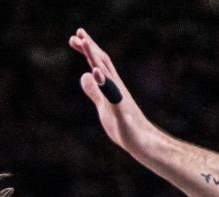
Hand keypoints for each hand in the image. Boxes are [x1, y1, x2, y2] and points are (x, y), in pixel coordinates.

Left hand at [69, 28, 157, 153]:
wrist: (142, 142)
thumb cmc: (124, 125)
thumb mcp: (103, 106)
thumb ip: (94, 91)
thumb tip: (84, 75)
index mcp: (111, 87)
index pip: (97, 64)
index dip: (87, 50)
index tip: (75, 37)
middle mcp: (116, 88)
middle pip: (102, 63)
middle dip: (89, 47)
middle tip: (77, 32)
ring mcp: (119, 98)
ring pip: (106, 73)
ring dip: (95, 58)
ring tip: (85, 43)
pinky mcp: (121, 110)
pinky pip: (112, 94)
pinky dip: (104, 83)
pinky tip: (95, 72)